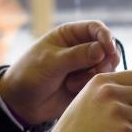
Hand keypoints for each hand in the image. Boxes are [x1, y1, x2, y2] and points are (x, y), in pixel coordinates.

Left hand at [0, 21, 120, 126]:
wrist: (22, 102)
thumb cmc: (30, 75)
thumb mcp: (51, 62)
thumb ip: (77, 56)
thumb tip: (102, 50)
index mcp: (70, 35)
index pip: (96, 28)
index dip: (106, 37)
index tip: (108, 50)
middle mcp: (81, 48)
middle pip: (107, 48)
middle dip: (104, 60)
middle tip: (96, 70)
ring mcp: (85, 67)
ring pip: (106, 67)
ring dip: (94, 75)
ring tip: (73, 83)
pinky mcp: (86, 84)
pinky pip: (100, 83)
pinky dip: (91, 86)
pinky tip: (73, 90)